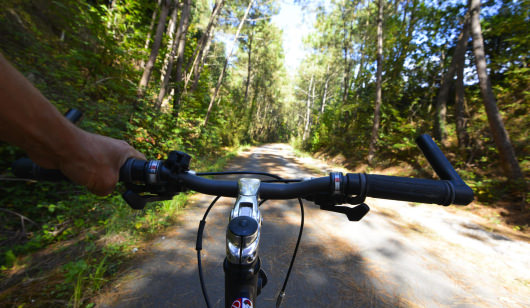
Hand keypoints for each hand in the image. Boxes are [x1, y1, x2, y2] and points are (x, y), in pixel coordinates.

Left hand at [28, 128, 144, 195]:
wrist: (57, 146)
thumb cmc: (85, 158)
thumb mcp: (107, 183)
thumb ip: (110, 190)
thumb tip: (102, 189)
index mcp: (125, 151)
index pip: (142, 163)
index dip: (143, 176)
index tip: (139, 186)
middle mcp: (113, 149)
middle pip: (121, 170)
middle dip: (115, 182)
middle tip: (111, 188)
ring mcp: (97, 151)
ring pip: (103, 172)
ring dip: (97, 180)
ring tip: (91, 182)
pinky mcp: (83, 155)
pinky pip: (88, 170)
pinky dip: (84, 176)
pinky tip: (79, 178)